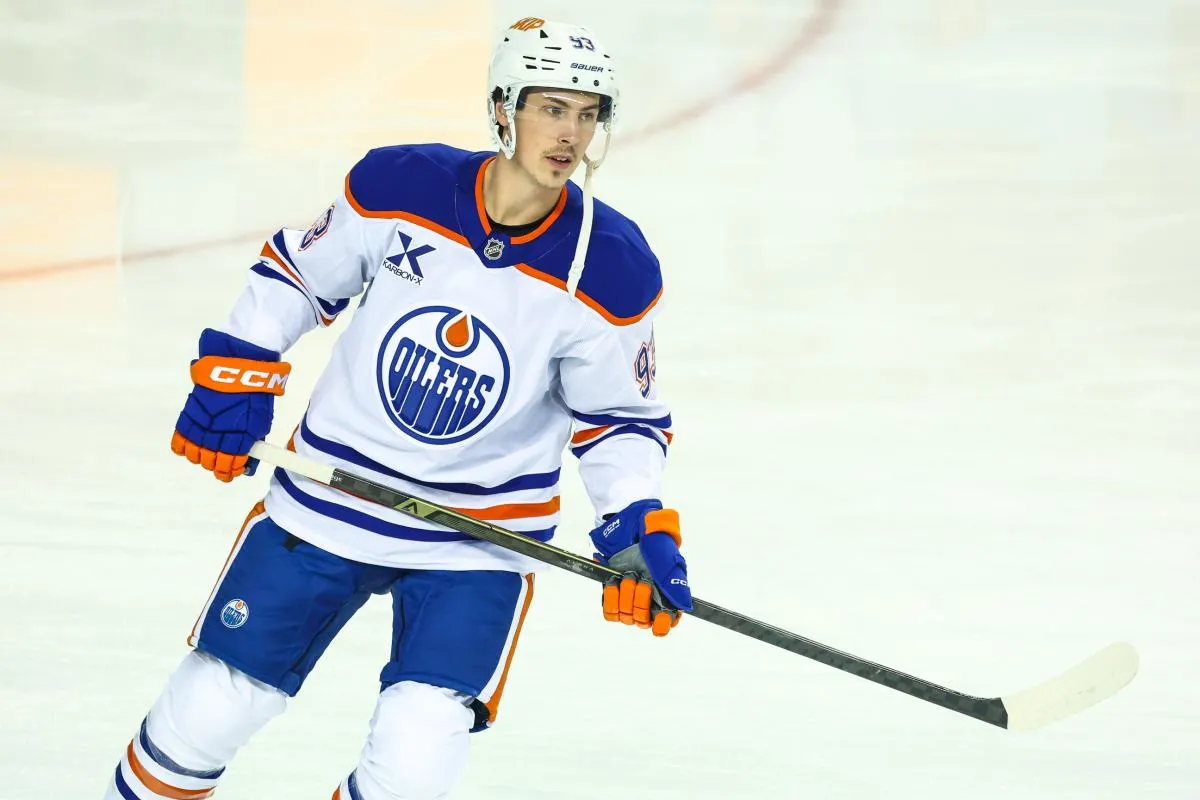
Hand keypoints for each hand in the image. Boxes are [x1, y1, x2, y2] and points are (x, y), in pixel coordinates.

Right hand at [171, 329, 289, 481]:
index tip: (231, 472)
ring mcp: (201, 428)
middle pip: (210, 464)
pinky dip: (183, 447)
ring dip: (200, 457)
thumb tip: (246, 459)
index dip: (230, 472)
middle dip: (216, 466)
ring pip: (194, 456)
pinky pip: (179, 441)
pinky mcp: (188, 417)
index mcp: (239, 439)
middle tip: (220, 461)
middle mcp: (218, 437)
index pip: (230, 467)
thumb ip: (252, 442)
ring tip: (206, 452)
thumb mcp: (261, 421)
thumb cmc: (254, 394)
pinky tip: (190, 445)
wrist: (235, 367)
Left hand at [588, 499, 691, 636]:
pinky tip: (615, 581)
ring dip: (625, 595)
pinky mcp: (613, 593)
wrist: (627, 525)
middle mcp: (649, 599)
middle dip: (641, 600)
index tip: (658, 613)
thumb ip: (675, 584)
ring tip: (628, 575)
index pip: (666, 623)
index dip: (662, 622)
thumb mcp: (666, 560)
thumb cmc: (651, 539)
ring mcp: (630, 597)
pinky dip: (611, 597)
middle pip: (643, 621)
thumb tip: (684, 607)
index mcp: (667, 594)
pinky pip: (610, 612)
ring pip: (626, 617)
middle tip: (642, 578)